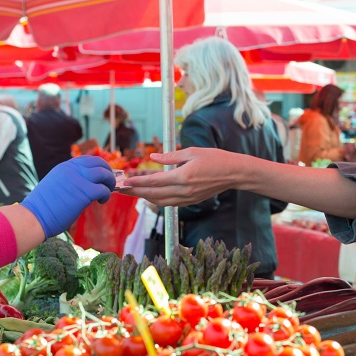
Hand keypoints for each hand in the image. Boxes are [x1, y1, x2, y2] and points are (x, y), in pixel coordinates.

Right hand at [21, 156, 115, 238]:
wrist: (33, 217)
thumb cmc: (42, 207)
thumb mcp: (55, 185)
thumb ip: (68, 181)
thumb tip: (84, 186)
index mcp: (64, 167)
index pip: (87, 160)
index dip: (98, 166)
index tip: (102, 175)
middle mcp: (72, 169)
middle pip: (98, 163)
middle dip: (107, 171)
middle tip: (109, 183)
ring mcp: (78, 179)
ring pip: (104, 173)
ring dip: (109, 182)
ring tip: (107, 192)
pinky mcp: (84, 192)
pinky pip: (103, 189)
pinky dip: (106, 195)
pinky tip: (102, 201)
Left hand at [122, 148, 240, 206]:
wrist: (234, 173)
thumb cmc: (215, 159)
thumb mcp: (192, 151)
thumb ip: (171, 156)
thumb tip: (153, 156)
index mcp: (183, 176)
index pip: (154, 182)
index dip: (137, 182)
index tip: (125, 182)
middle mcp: (184, 190)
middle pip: (154, 194)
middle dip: (136, 192)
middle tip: (121, 190)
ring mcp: (188, 198)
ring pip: (160, 201)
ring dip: (145, 198)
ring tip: (133, 193)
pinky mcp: (191, 201)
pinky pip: (170, 203)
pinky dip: (157, 200)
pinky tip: (151, 196)